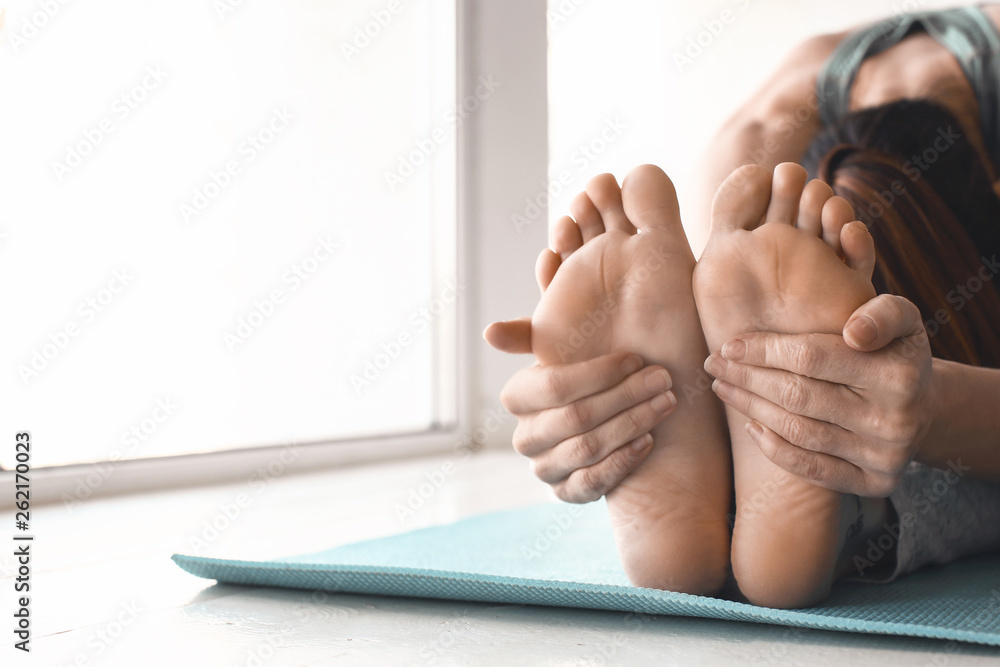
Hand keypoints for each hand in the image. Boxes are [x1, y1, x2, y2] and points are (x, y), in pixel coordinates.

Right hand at [484, 318, 675, 501]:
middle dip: (625, 396)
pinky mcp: (565, 493)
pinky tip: (649, 440)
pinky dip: (623, 462)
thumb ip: (528, 333)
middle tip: (662, 380)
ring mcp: (543, 468)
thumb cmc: (585, 374)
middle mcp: (525, 437)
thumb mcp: (558, 347)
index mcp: (518, 397)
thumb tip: (490, 332)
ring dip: (632, 424)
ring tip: (664, 404)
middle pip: (576, 418)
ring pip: (587, 449)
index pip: (554, 385)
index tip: (636, 359)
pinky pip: (592, 484)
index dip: (598, 373)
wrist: (605, 417)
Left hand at [703, 294, 934, 496]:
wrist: (925, 406)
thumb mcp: (901, 319)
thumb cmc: (894, 351)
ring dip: (751, 408)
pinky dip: (775, 449)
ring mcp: (884, 456)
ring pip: (799, 431)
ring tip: (723, 388)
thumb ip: (881, 313)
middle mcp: (895, 420)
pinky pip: (812, 469)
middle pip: (798, 395)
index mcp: (900, 373)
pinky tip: (751, 425)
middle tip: (714, 365)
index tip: (730, 345)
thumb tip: (854, 332)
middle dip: (747, 378)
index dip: (764, 350)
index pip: (811, 357)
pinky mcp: (876, 483)